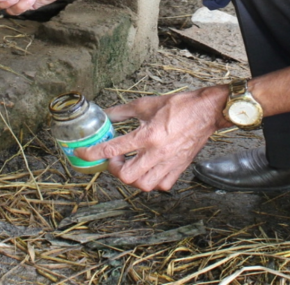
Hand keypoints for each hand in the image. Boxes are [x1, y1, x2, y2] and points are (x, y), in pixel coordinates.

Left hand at [74, 86, 227, 191]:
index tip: (82, 153)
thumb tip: (105, 115)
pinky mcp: (179, 168)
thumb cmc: (179, 106)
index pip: (112, 149)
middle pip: (127, 175)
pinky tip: (148, 170)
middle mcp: (157, 153)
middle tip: (115, 159)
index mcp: (148, 135)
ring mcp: (169, 163)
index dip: (92, 153)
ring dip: (132, 178)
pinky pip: (161, 185)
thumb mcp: (146, 104)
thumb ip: (122, 112)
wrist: (207, 111)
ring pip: (143, 185)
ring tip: (131, 165)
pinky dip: (151, 182)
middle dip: (115, 169)